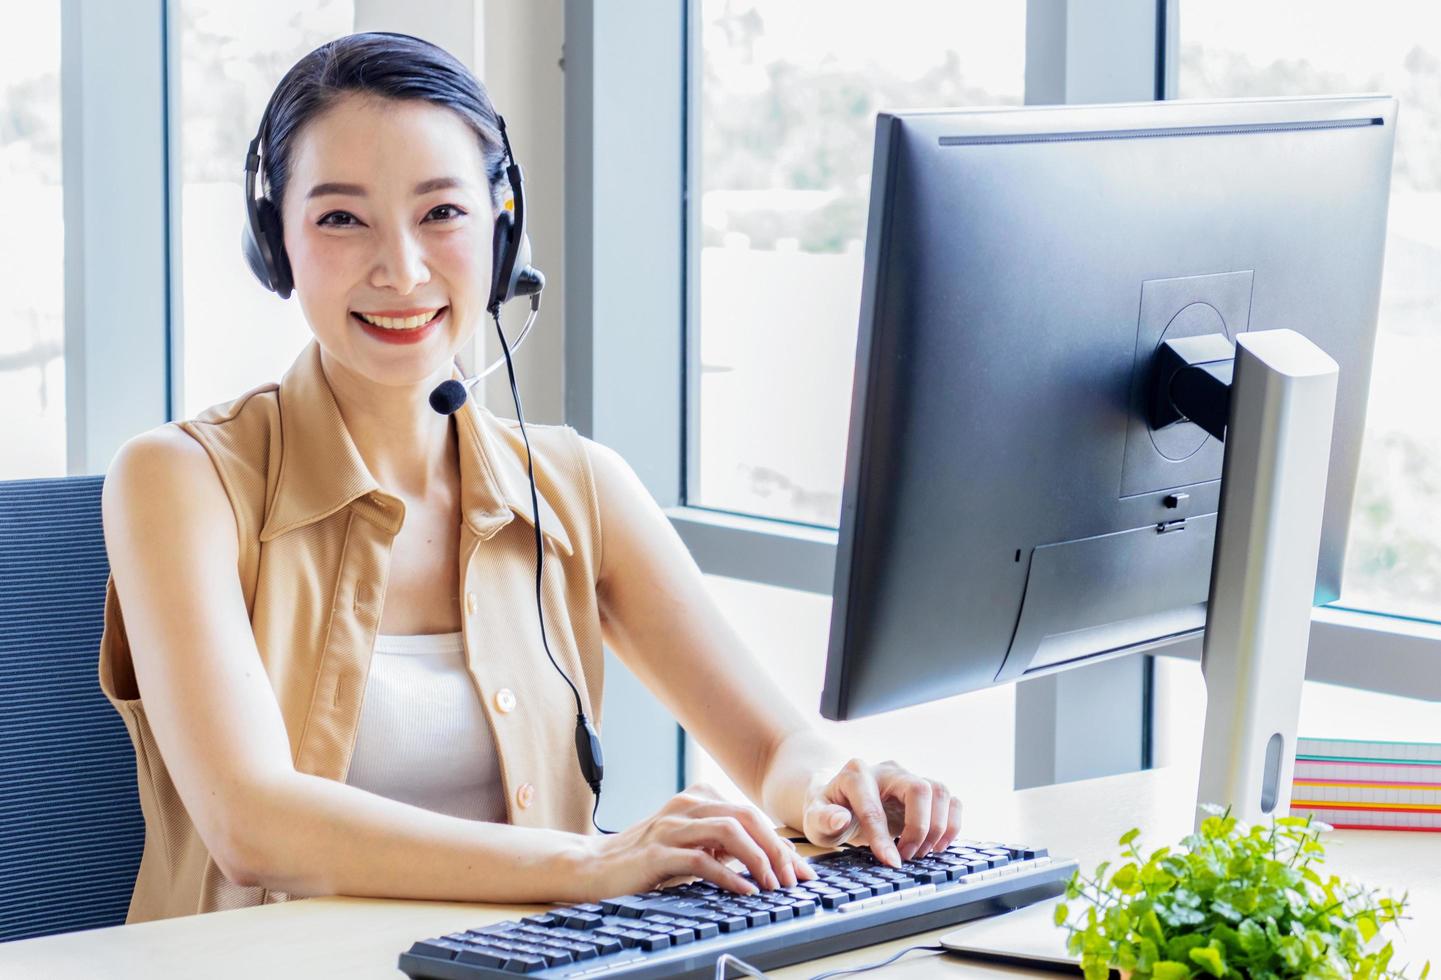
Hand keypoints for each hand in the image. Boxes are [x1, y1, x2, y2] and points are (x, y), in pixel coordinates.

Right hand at [580, 782, 815, 898]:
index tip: (802, 872)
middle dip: (777, 849)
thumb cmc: (645, 858)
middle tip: (793, 880)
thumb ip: (722, 844)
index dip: (782, 844)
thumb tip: (768, 858)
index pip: (751, 815)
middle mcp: (686, 805)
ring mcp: (671, 827)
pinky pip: (701, 859)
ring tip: (772, 885)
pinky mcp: (657, 853)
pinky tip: (743, 891)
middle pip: (746, 817)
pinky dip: (728, 876)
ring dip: (758, 859)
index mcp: (698, 798)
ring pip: (729, 831)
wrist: (593, 866)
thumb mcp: (690, 844)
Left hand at [800, 758, 960, 866]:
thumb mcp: (815, 818)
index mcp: (856, 775)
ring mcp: (909, 778)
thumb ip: (823, 818)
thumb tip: (840, 819)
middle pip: (920, 788)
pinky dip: (952, 825)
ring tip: (921, 853)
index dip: (883, 837)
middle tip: (907, 856)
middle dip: (918, 828)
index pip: (874, 805)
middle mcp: (888, 771)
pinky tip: (937, 846)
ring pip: (940, 792)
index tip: (892, 863)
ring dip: (938, 828)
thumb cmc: (828, 810)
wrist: (840, 800)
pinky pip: (951, 801)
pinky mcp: (925, 791)